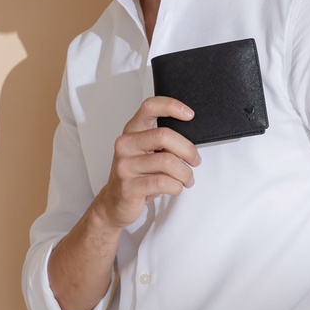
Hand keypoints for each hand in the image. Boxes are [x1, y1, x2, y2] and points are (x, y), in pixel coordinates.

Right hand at [94, 96, 201, 228]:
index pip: (150, 107)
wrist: (114, 202)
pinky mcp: (129, 187)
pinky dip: (176, 186)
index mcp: (132, 131)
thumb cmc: (136, 174)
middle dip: (188, 149)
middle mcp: (126, 144)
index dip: (171, 106)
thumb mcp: (145, 151)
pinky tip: (175, 187)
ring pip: (167, 162)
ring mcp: (125, 166)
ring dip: (185, 173)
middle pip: (164, 136)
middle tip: (194, 160)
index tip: (189, 115)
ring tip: (186, 178)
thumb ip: (162, 141)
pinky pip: (163, 182)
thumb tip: (190, 140)